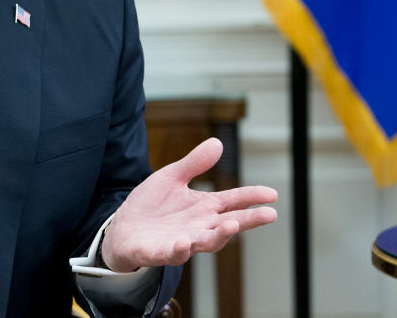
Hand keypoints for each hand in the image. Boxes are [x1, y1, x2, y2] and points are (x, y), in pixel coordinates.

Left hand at [101, 138, 277, 272]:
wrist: (123, 228)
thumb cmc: (153, 205)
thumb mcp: (171, 178)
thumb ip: (194, 164)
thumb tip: (218, 142)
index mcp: (204, 207)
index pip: (232, 201)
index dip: (251, 197)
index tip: (272, 194)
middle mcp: (199, 227)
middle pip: (228, 224)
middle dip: (248, 220)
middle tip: (269, 214)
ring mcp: (183, 241)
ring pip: (207, 243)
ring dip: (220, 236)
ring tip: (232, 225)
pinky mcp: (161, 252)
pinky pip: (173, 254)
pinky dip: (180, 250)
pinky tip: (184, 241)